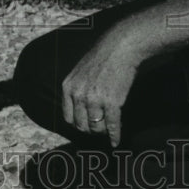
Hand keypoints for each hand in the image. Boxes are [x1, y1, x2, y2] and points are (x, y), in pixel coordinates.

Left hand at [61, 20, 144, 147]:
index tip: (85, 125)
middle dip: (90, 130)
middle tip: (98, 130)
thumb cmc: (102, 58)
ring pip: (96, 127)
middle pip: (81, 125)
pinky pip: (111, 125)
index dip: (77, 124)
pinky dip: (114, 135)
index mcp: (68, 87)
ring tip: (107, 132)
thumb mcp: (79, 72)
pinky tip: (116, 141)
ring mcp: (95, 100)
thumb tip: (78, 109)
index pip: (68, 117)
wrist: (120, 47)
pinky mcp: (112, 103)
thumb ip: (76, 89)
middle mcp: (79, 95)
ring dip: (102, 132)